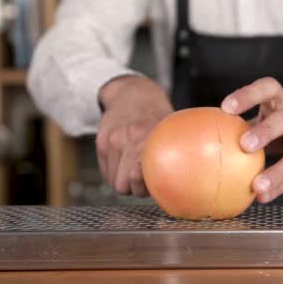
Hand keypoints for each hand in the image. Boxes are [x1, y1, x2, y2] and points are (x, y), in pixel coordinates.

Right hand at [96, 76, 172, 195]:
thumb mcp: (170, 132)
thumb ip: (174, 155)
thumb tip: (181, 184)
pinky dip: (115, 174)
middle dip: (136, 188)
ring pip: (115, 182)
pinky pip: (106, 174)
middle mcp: (128, 138)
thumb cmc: (156, 118)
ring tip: (136, 169)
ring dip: (125, 182)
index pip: (140, 171)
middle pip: (124, 185)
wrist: (133, 95)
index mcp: (148, 137)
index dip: (144, 184)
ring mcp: (112, 141)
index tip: (153, 185)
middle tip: (146, 180)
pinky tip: (125, 164)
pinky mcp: (101, 144)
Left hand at [220, 77, 282, 202]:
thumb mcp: (267, 118)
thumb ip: (241, 125)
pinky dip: (280, 187)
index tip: (226, 108)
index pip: (269, 88)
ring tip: (257, 185)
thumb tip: (201, 136)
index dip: (248, 95)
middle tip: (245, 144)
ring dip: (277, 171)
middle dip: (267, 130)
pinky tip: (263, 196)